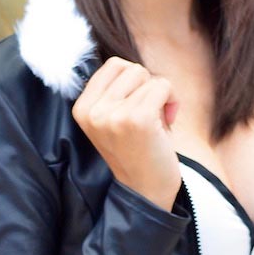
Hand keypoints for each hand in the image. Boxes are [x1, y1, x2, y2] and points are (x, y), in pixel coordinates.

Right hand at [72, 57, 180, 209]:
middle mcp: (93, 111)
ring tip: (156, 123)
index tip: (134, 106)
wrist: (145, 191)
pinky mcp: (138, 119)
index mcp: (82, 109)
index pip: (113, 65)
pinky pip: (163, 86)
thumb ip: (113, 92)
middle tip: (147, 116)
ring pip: (148, 76)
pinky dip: (171, 101)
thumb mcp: (111, 120)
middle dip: (146, 87)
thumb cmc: (135, 151)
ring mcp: (114, 115)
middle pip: (131, 67)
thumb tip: (127, 64)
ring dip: (159, 96)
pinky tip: (166, 125)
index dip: (133, 82)